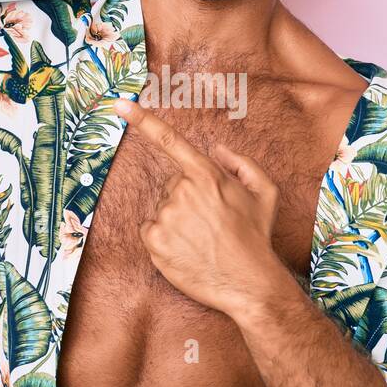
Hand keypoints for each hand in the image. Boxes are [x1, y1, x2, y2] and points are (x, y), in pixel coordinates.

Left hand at [114, 97, 290, 317]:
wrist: (248, 282)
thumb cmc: (256, 237)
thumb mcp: (265, 192)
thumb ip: (241, 162)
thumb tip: (215, 149)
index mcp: (207, 175)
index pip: (170, 140)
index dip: (142, 119)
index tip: (120, 104)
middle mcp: (182, 191)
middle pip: (173, 186)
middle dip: (188, 199)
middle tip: (211, 223)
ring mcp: (166, 217)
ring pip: (163, 209)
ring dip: (177, 221)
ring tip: (202, 240)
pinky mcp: (154, 241)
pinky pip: (150, 230)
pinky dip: (164, 238)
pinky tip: (186, 249)